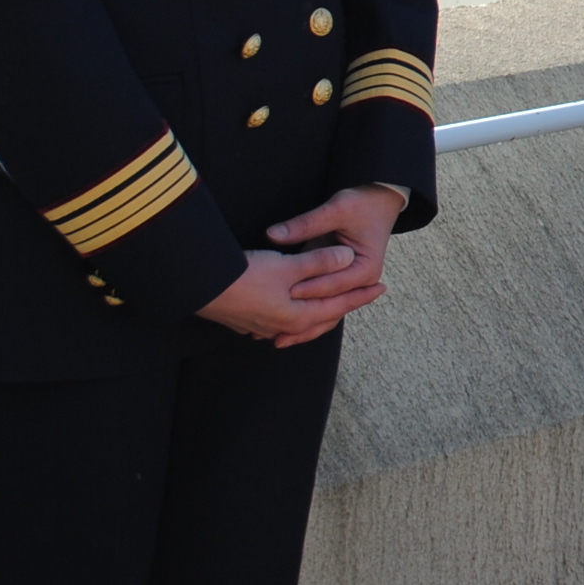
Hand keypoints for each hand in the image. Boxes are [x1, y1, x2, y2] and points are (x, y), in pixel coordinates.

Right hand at [197, 243, 377, 344]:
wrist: (201, 286)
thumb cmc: (246, 276)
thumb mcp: (288, 266)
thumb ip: (320, 262)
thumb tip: (348, 258)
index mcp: (298, 316)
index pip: (339, 305)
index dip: (362, 295)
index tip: (383, 287)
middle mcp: (282, 326)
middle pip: (321, 318)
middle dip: (343, 305)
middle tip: (364, 295)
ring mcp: (263, 326)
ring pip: (300, 321)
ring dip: (319, 312)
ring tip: (334, 304)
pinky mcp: (248, 320)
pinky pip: (281, 319)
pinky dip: (296, 313)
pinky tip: (293, 308)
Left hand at [257, 184, 407, 347]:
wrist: (380, 201)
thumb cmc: (362, 203)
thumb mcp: (336, 209)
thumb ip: (305, 224)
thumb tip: (273, 235)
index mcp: (366, 269)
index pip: (333, 284)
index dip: (309, 288)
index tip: (285, 292)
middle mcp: (361, 283)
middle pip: (330, 309)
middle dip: (302, 323)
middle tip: (273, 334)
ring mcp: (350, 285)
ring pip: (325, 314)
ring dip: (302, 328)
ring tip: (273, 339)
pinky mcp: (339, 282)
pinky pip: (321, 304)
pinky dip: (303, 315)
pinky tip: (280, 328)